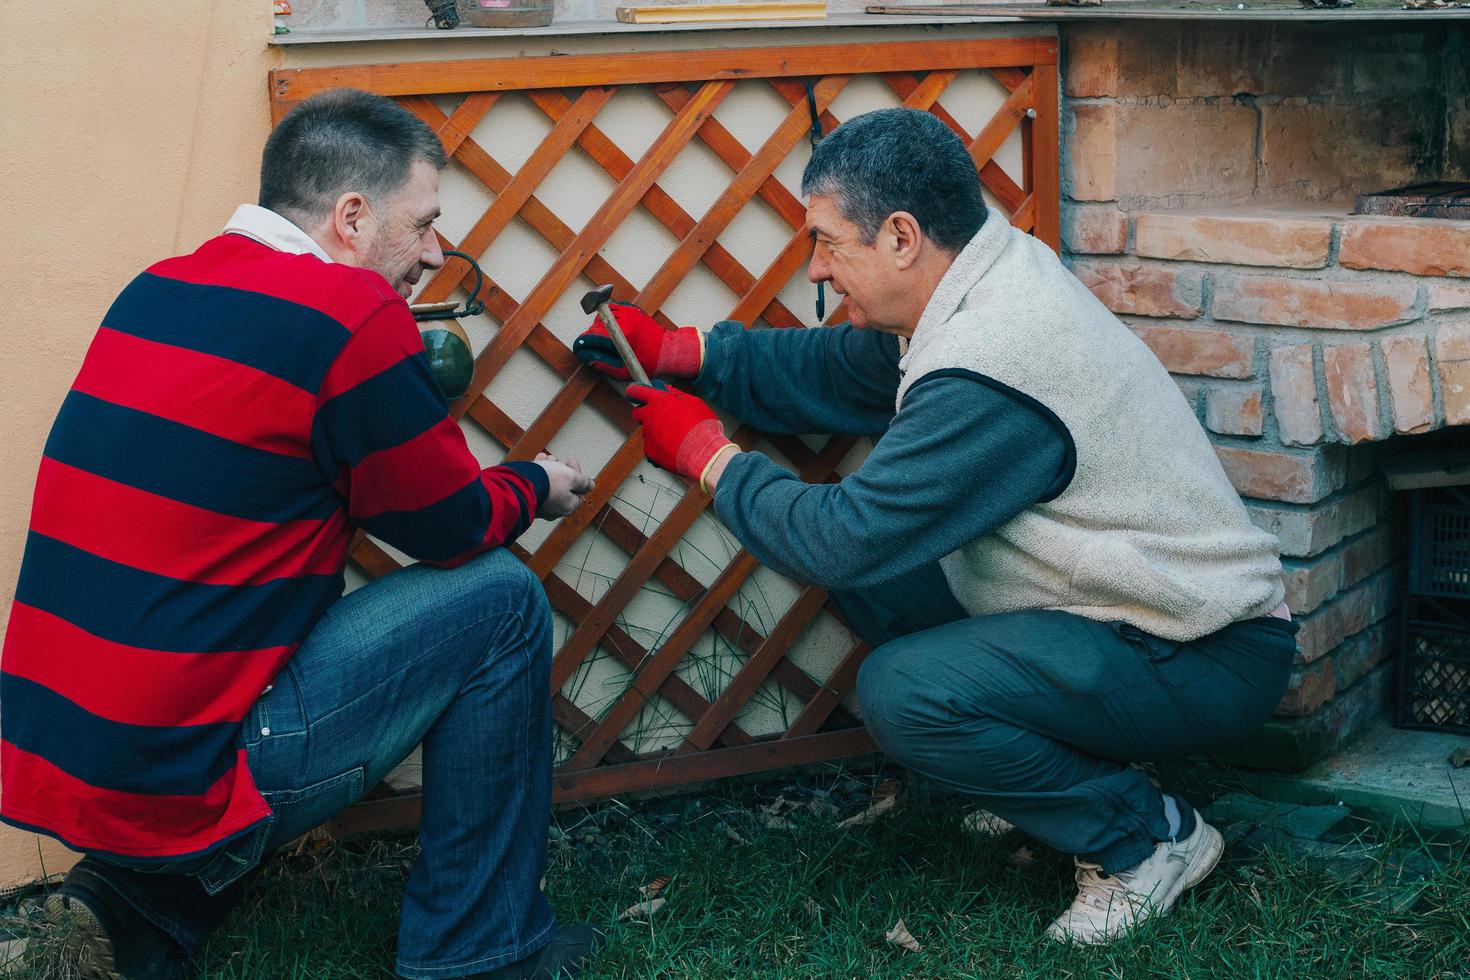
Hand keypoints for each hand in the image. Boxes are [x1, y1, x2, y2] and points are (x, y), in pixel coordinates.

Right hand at [533, 452, 593, 518]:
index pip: (579, 492)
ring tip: (548, 459)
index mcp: (568, 506)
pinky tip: (539, 461)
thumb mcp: (572, 478)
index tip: (572, 463)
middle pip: (564, 487)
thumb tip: (591, 485)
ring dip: (551, 469)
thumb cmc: (548, 482)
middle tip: (560, 461)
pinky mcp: (528, 497)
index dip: (578, 476)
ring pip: (549, 484)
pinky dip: (539, 472)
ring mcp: (540, 503)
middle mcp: (554, 508)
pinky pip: (537, 484)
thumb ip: (583, 481)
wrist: (519, 484)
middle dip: (563, 471)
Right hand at [572, 302, 702, 380]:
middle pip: (598, 321)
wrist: (670, 351)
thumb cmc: (650, 362)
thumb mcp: (625, 371)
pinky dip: (610, 314)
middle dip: (592, 333)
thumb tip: (589, 359)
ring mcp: (631, 312)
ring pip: (605, 312)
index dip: (585, 340)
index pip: (596, 333)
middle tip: (592, 344)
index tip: (580, 345)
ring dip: (600, 323)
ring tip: (602, 336)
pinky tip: (611, 326)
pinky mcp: (634, 309)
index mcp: (624, 333)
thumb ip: (605, 366)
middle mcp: (626, 319)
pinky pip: (615, 307)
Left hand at [625, 383, 737, 489]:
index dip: (635, 391)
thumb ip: (677, 395)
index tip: (635, 393)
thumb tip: (669, 390)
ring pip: (647, 431)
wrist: (704, 454)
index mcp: (660, 402)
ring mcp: (649, 435)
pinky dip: (660, 447)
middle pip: (637, 413)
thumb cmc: (702, 428)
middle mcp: (650, 417)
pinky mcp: (650, 451)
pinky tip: (674, 447)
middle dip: (645, 413)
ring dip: (656, 432)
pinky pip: (652, 447)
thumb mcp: (694, 403)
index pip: (637, 391)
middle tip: (659, 416)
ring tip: (675, 436)